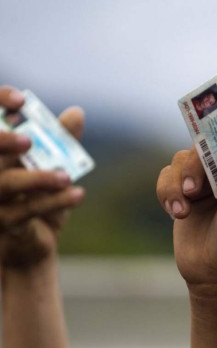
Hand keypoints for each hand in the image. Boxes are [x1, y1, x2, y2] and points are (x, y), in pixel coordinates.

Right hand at [0, 86, 85, 268]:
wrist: (33, 247)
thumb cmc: (38, 201)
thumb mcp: (52, 169)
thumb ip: (61, 142)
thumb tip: (77, 113)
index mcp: (0, 154)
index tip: (21, 100)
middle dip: (2, 142)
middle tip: (28, 140)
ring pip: (5, 183)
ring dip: (37, 177)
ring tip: (66, 176)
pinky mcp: (3, 224)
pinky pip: (26, 210)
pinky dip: (54, 201)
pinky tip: (77, 194)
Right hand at [156, 130, 216, 295]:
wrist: (215, 277)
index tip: (215, 111)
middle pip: (208, 141)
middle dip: (197, 163)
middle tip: (194, 188)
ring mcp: (207, 181)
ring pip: (184, 157)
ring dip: (180, 182)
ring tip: (183, 208)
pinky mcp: (184, 193)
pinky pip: (168, 176)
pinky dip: (168, 193)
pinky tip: (176, 214)